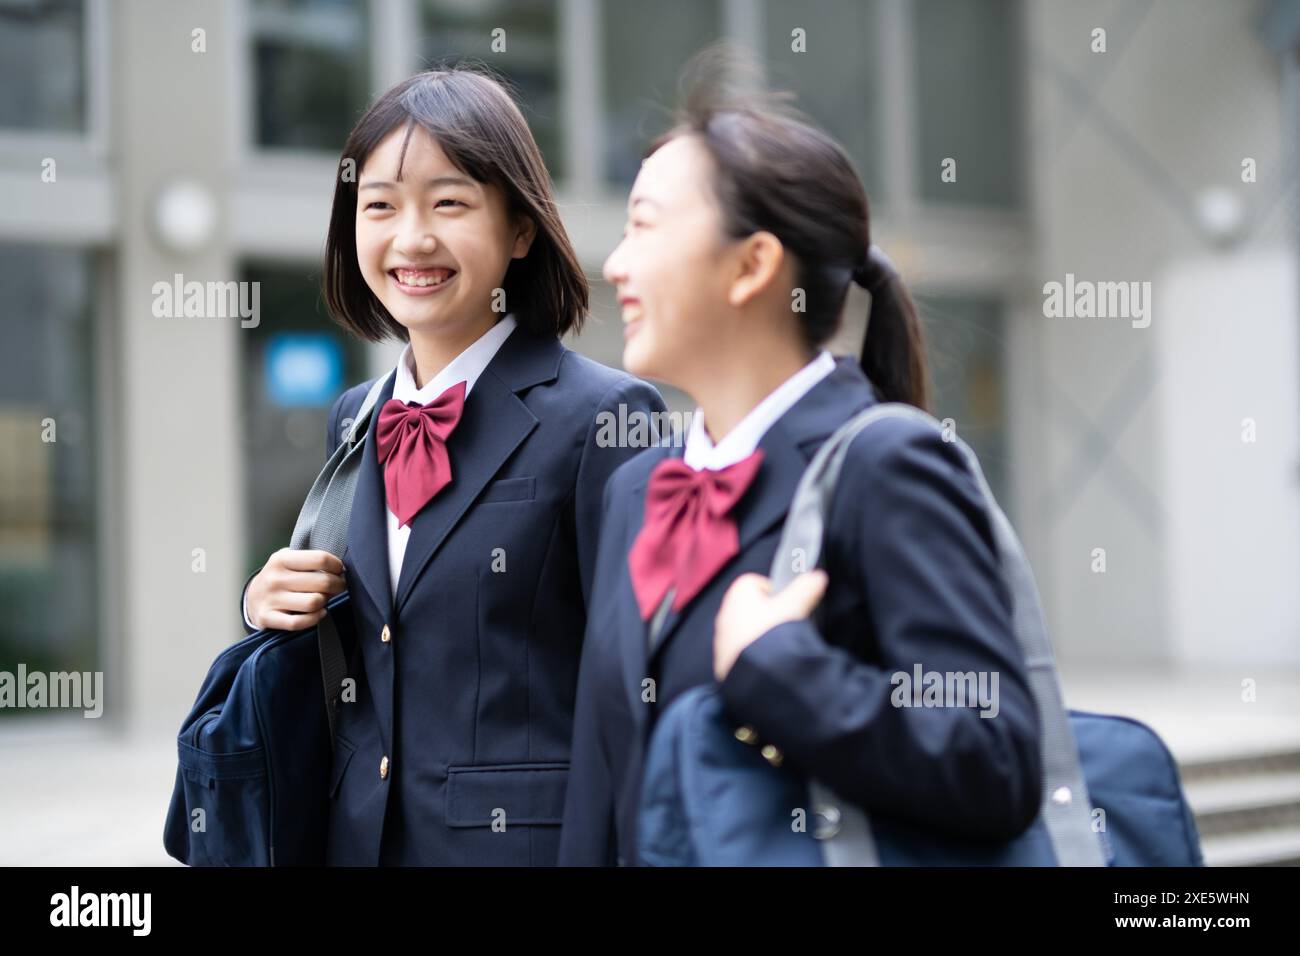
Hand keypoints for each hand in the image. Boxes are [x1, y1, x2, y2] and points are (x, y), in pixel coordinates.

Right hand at [246, 548, 346, 630]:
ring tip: (325, 598)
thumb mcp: (289, 559)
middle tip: (339, 586)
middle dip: (338, 585)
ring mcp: (270, 599)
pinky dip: (315, 618)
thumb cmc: (280, 576)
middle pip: (322, 582)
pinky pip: (299, 622)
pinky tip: (320, 612)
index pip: (320, 559)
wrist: (252, 597)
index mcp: (281, 559)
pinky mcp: (267, 618)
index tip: (339, 570)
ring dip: (325, 601)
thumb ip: (310, 559)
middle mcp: (274, 578)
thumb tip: (340, 568)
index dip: (337, 565)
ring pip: (313, 603)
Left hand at [713, 570, 827, 680]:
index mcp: (738, 592)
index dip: (777, 592)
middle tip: (786, 626)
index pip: (759, 582)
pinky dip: (754, 652)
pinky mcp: (722, 659)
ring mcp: (722, 637)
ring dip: (761, 634)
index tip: (790, 606)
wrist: (754, 674)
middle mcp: (725, 611)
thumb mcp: (795, 606)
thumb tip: (817, 577)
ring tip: (779, 646)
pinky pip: (741, 650)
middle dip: (770, 614)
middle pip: (753, 606)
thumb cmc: (772, 633)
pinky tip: (767, 660)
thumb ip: (806, 588)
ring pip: (746, 629)